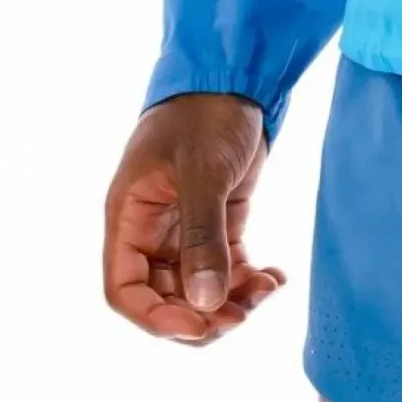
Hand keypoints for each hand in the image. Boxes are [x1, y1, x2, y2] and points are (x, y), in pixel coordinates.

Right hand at [103, 91, 285, 344]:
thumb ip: (202, 238)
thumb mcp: (202, 172)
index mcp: (130, 218)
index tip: (197, 326)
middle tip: (240, 316)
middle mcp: (152, 229)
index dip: (156, 317)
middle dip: (201, 315)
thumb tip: (206, 304)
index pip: (125, 289)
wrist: (235, 75)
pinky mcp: (217, 220)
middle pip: (164, 297)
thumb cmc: (204, 114)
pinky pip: (226, 266)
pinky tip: (275, 277)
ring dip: (229, 301)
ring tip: (264, 291)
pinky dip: (248, 280)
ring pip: (198, 287)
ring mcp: (184, 227)